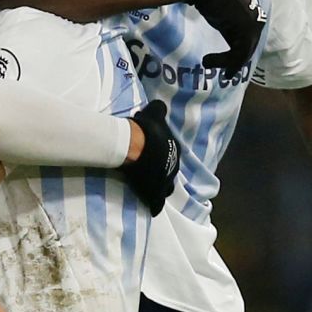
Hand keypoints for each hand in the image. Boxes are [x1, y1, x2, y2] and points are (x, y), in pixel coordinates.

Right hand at [122, 100, 179, 214]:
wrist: (136, 146)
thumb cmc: (147, 130)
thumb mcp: (154, 113)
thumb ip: (159, 109)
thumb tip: (160, 105)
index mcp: (175, 149)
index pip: (172, 154)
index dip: (162, 153)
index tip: (154, 153)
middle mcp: (174, 167)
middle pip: (170, 171)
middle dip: (163, 170)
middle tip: (151, 168)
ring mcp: (166, 181)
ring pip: (166, 187)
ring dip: (160, 186)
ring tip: (150, 184)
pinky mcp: (155, 193)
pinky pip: (156, 202)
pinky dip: (154, 204)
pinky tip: (151, 206)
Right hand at [187, 0, 265, 70]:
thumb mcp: (224, 14)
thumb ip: (230, 25)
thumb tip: (227, 34)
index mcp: (255, 17)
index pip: (249, 42)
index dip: (239, 56)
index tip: (229, 68)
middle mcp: (257, 22)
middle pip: (248, 50)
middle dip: (235, 63)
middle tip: (225, 74)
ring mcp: (252, 26)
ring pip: (243, 54)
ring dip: (226, 63)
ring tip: (207, 64)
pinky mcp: (245, 31)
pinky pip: (236, 54)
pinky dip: (222, 61)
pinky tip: (207, 61)